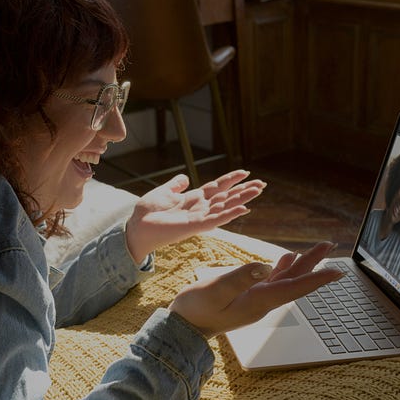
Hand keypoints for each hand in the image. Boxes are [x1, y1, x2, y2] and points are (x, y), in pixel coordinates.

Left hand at [125, 170, 265, 263]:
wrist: (136, 228)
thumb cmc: (147, 213)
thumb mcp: (163, 192)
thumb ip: (175, 185)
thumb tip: (184, 177)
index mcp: (193, 200)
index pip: (216, 188)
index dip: (230, 180)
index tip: (245, 172)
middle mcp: (199, 209)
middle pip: (226, 197)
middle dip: (243, 190)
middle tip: (262, 183)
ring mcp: (199, 218)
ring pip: (225, 207)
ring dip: (242, 199)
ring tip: (258, 191)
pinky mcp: (194, 226)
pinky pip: (216, 220)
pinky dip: (230, 214)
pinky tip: (243, 209)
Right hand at [169, 242, 341, 337]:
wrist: (184, 328)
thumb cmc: (196, 310)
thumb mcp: (215, 291)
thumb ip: (240, 278)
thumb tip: (266, 266)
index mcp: (258, 301)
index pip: (294, 288)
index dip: (316, 279)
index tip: (337, 272)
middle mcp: (263, 302)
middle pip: (295, 281)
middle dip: (314, 264)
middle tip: (329, 245)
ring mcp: (256, 300)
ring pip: (286, 279)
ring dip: (303, 264)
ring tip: (317, 248)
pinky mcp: (248, 297)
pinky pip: (273, 281)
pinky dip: (283, 268)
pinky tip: (287, 258)